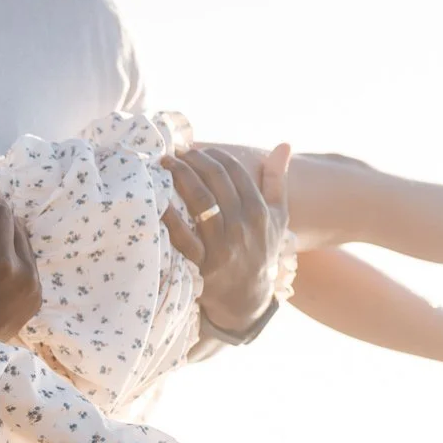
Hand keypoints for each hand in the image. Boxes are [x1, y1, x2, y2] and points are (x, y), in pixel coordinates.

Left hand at [163, 144, 291, 335]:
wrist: (247, 298)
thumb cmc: (260, 250)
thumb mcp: (277, 217)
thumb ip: (277, 180)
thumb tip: (285, 144)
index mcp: (258, 211)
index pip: (234, 171)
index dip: (213, 155)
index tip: (196, 149)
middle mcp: (242, 225)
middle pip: (215, 180)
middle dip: (193, 160)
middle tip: (176, 152)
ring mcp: (222, 245)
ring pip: (199, 201)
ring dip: (180, 176)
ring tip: (164, 165)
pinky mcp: (202, 264)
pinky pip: (182, 235)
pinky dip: (169, 216)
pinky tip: (158, 199)